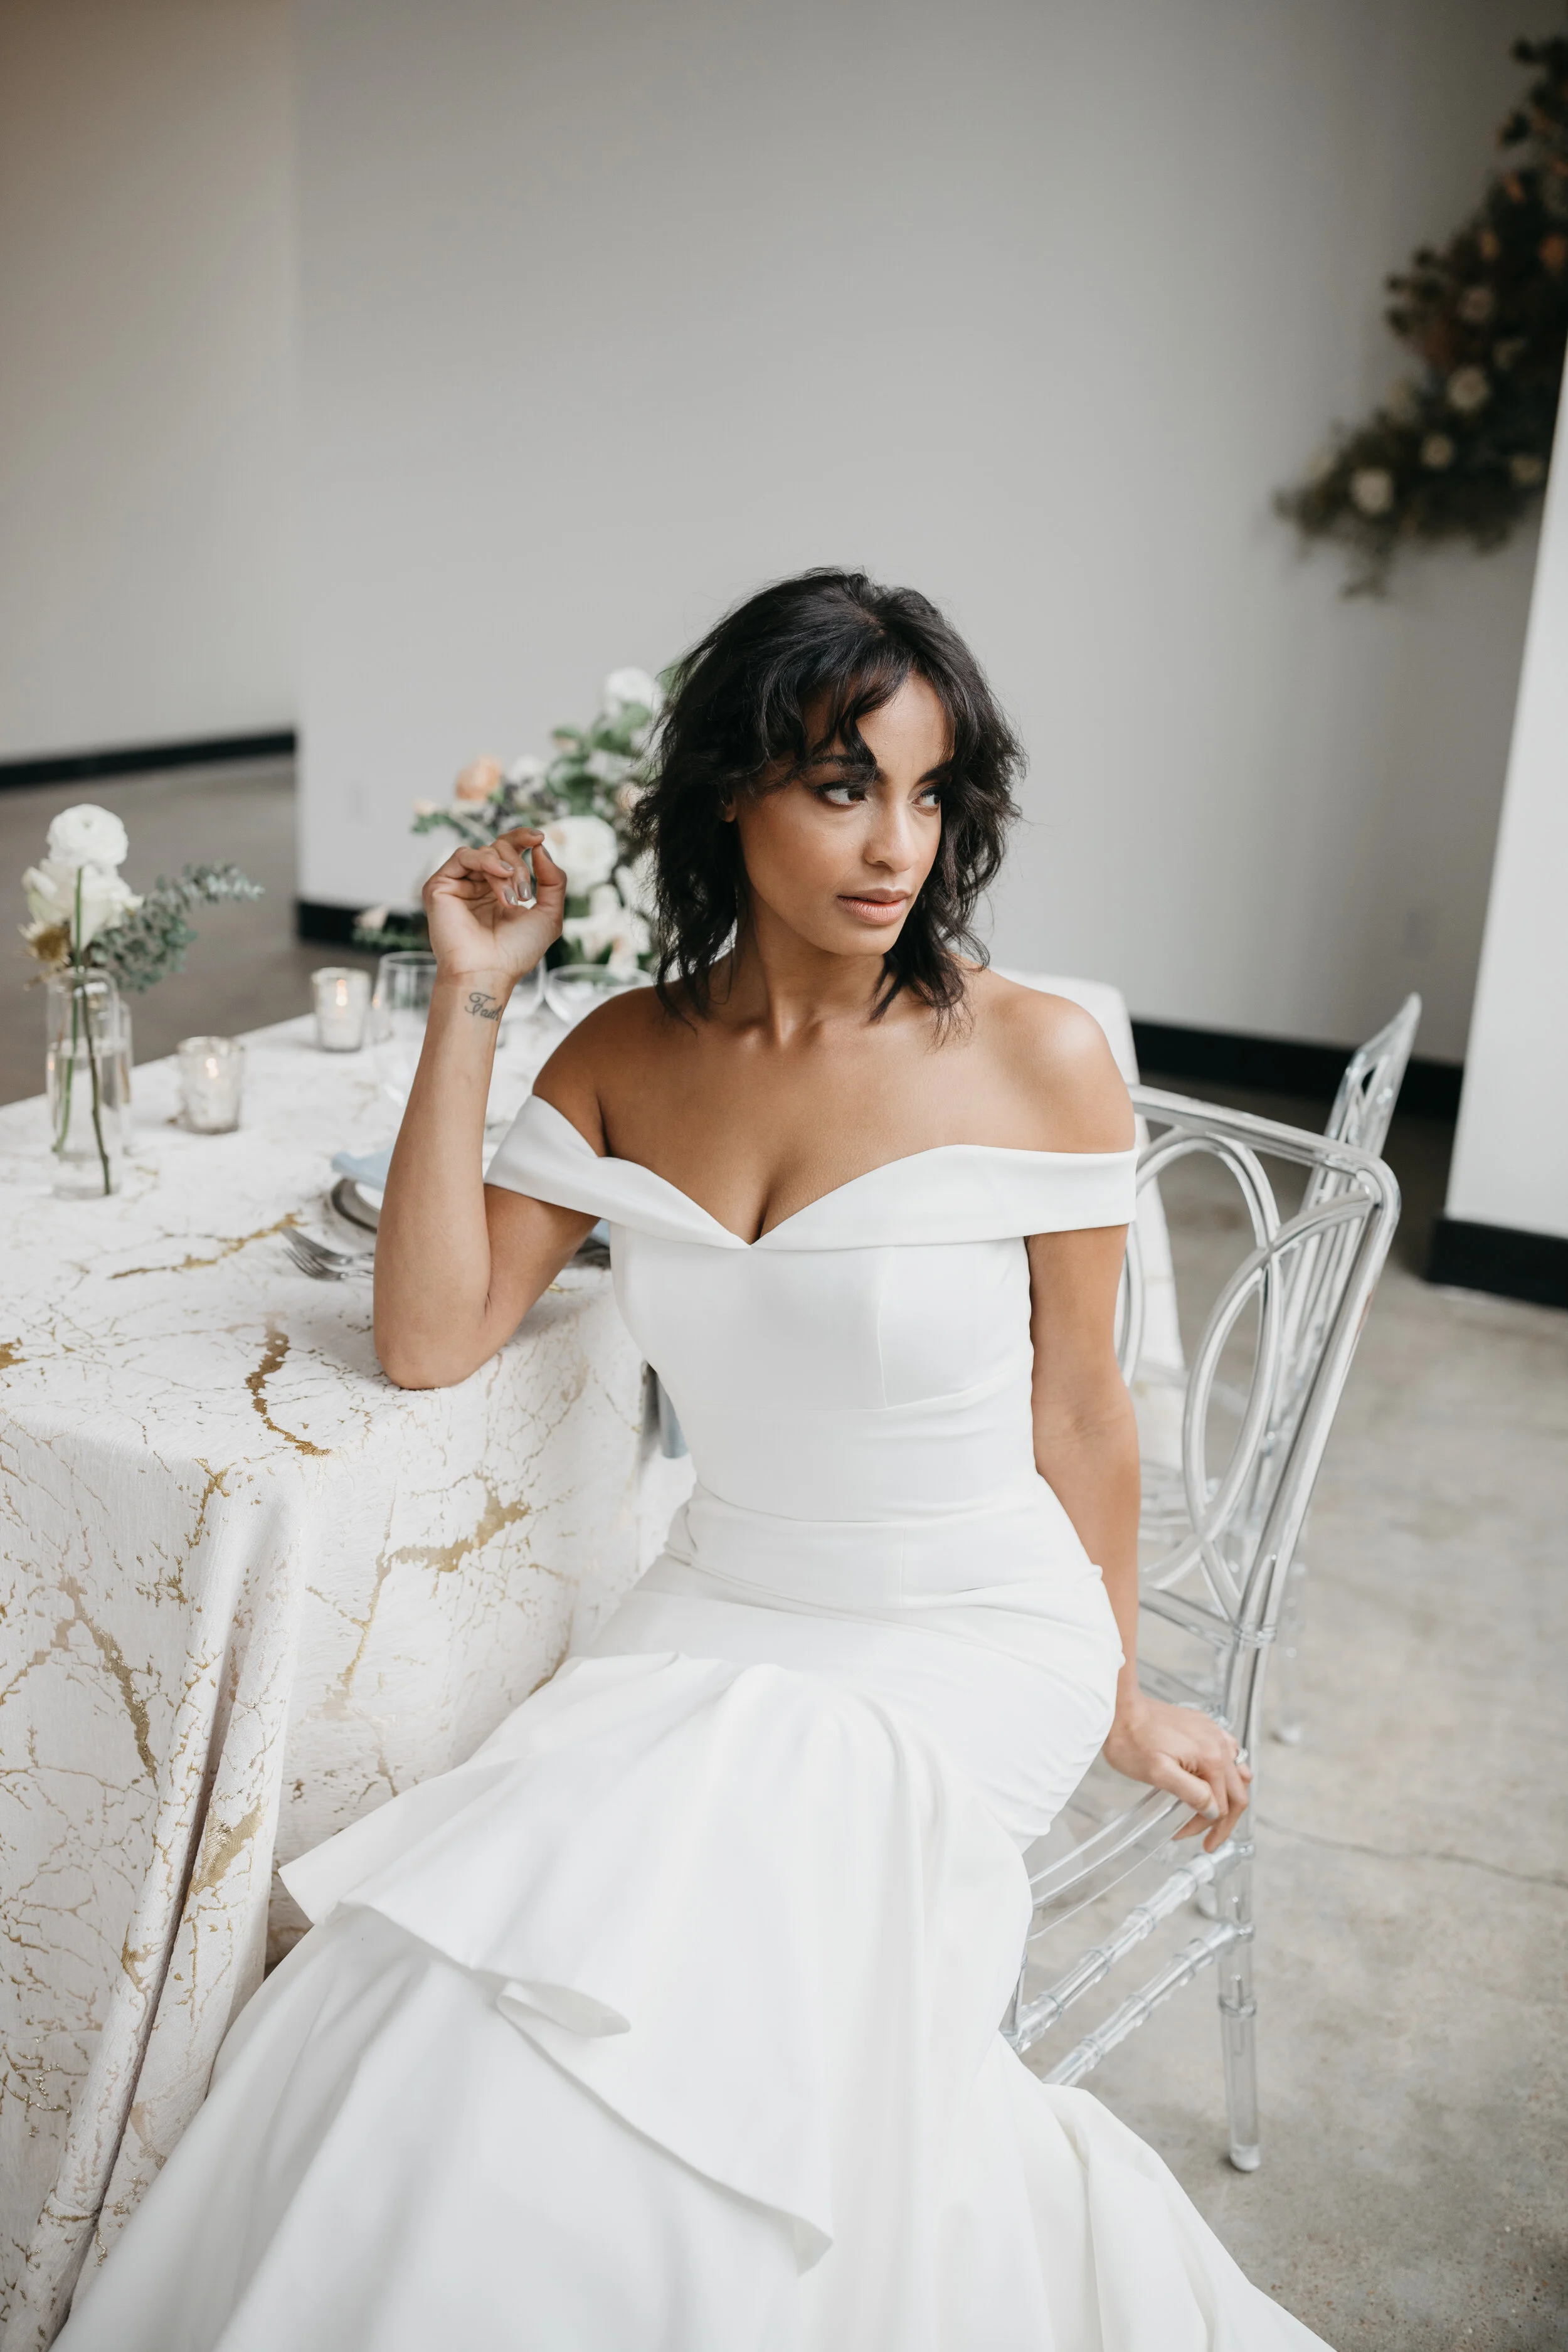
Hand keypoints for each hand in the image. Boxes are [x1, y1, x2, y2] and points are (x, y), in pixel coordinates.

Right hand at [422, 828, 566, 985]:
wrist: (489, 972)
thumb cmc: (516, 952)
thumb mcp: (549, 915)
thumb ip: (553, 881)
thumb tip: (540, 847)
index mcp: (499, 889)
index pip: (509, 851)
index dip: (523, 839)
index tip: (539, 837)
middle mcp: (477, 884)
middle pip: (500, 847)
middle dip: (519, 865)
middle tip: (524, 894)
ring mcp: (459, 884)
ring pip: (485, 851)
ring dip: (506, 869)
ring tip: (513, 898)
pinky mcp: (440, 886)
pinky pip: (463, 855)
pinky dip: (486, 860)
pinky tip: (501, 874)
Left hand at [1101, 1693, 1250, 1853]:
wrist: (1120, 1708)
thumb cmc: (1132, 1740)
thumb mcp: (1158, 1774)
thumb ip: (1191, 1793)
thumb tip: (1214, 1811)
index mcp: (1212, 1758)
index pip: (1221, 1806)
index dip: (1206, 1827)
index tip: (1186, 1835)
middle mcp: (1219, 1743)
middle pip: (1237, 1793)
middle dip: (1223, 1821)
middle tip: (1209, 1839)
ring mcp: (1214, 1732)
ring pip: (1237, 1774)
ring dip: (1228, 1798)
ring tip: (1212, 1814)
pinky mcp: (1205, 1726)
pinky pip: (1228, 1754)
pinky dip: (1226, 1774)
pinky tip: (1212, 1780)